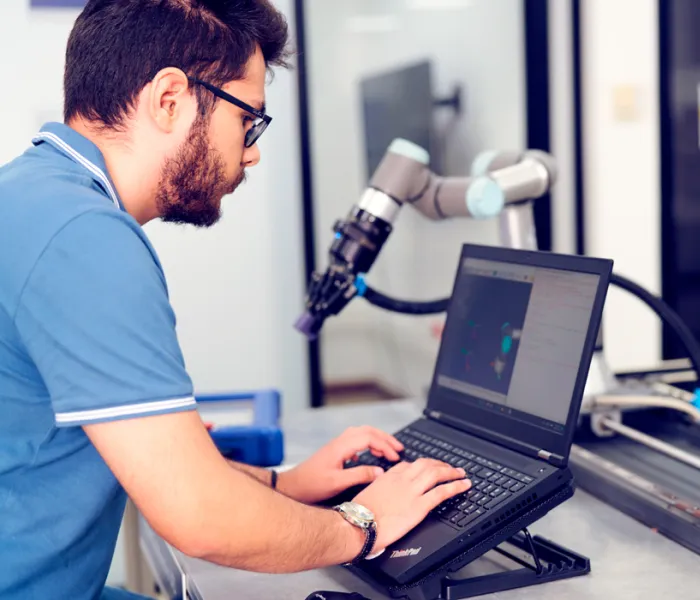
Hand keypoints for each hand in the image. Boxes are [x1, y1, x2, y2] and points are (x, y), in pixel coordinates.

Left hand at [277, 426, 403, 503]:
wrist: (292, 487)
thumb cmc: (311, 485)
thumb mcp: (337, 482)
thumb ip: (360, 475)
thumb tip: (380, 471)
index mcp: (341, 447)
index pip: (368, 438)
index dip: (385, 446)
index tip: (395, 457)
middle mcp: (339, 442)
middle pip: (366, 431)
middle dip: (384, 438)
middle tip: (398, 448)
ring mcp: (336, 446)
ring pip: (361, 434)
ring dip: (376, 439)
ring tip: (388, 450)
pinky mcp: (334, 452)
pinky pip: (355, 440)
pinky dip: (367, 443)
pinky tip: (370, 455)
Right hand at [352, 458, 470, 552]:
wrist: (360, 524)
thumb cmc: (359, 513)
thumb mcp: (367, 492)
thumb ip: (379, 488)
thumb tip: (383, 492)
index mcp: (389, 476)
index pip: (409, 465)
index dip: (422, 466)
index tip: (428, 468)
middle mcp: (402, 479)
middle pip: (426, 465)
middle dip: (440, 464)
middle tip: (449, 467)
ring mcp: (412, 491)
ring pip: (437, 474)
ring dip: (451, 472)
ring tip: (461, 473)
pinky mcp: (419, 506)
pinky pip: (442, 492)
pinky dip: (456, 486)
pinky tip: (464, 485)